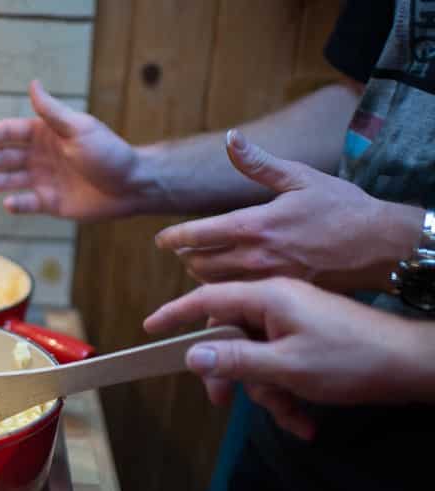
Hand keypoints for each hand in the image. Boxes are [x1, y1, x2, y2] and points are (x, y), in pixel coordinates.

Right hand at [0, 80, 152, 220]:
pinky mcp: (50, 203)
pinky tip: (7, 203)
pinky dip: (16, 204)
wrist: (131, 185)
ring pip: (10, 180)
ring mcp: (43, 180)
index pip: (8, 133)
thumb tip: (33, 83)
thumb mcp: (79, 128)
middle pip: (4, 157)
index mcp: (44, 134)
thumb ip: (52, 111)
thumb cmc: (108, 152)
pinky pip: (27, 203)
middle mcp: (40, 156)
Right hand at [144, 278, 425, 439]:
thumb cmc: (348, 360)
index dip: (176, 315)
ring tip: (294, 418)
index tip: (150, 329)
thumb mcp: (285, 366)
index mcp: (268, 297)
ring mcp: (295, 320)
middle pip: (231, 336)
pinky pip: (281, 363)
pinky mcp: (310, 337)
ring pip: (257, 357)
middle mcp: (278, 303)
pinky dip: (288, 391)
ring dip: (268, 392)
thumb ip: (234, 359)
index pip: (208, 300)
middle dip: (232, 375)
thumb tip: (193, 354)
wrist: (411, 365)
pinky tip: (306, 420)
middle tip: (224, 404)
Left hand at [155, 130, 419, 290]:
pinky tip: (226, 290)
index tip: (161, 240)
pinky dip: (227, 296)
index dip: (174, 238)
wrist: (381, 244)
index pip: (200, 234)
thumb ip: (258, 163)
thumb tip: (230, 138)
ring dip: (203, 277)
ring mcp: (268, 280)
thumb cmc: (343, 207)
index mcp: (257, 225)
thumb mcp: (300, 177)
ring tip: (201, 266)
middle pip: (200, 265)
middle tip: (183, 252)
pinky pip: (242, 301)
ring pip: (217, 286)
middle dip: (187, 258)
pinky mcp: (281, 296)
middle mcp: (257, 256)